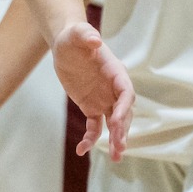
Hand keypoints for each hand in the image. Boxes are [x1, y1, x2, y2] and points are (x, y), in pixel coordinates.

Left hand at [50, 19, 132, 159]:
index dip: (124, 107)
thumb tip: (95, 41)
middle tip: (120, 147)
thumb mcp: (77, 34)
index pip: (126, 92)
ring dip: (116, 140)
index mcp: (115, 72)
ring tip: (117, 158)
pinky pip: (94, 127)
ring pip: (114, 124)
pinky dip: (91, 139)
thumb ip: (86, 35)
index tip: (116, 121)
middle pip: (124, 113)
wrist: (66, 45)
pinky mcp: (91, 107)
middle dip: (123, 130)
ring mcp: (104, 100)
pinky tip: (81, 150)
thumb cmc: (74, 37)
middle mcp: (113, 88)